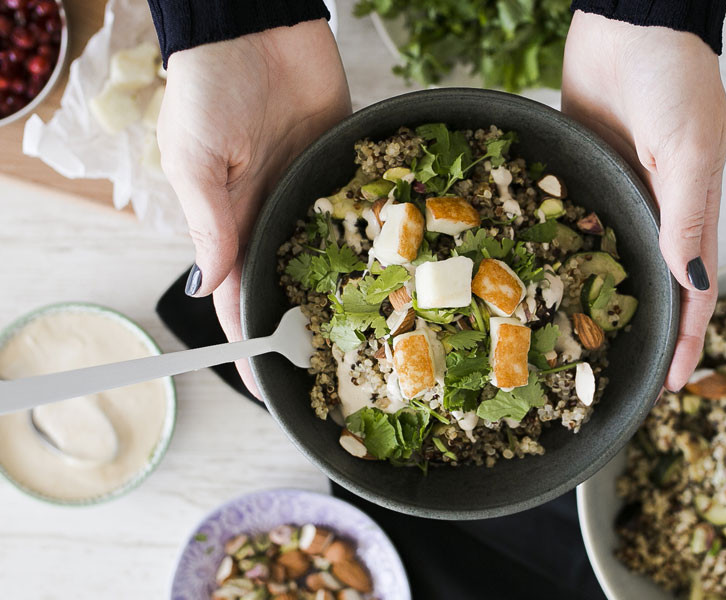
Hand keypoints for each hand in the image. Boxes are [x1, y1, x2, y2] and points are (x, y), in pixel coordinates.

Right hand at [158, 19, 351, 395]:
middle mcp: (273, 213)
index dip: (251, 346)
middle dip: (309, 328)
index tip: (268, 391)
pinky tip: (405, 267)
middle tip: (340, 374)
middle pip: (292, 284)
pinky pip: (362, 207)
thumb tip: (209, 290)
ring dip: (351, 290)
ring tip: (381, 335)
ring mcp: (310, 191)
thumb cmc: (209, 87)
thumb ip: (209, 224)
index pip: (241, 299)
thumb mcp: (195, 159)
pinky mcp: (343, 164)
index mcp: (232, 221)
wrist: (255, 25)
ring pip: (332, 254)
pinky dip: (379, 235)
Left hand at [562, 11, 725, 390]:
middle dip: (635, 330)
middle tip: (610, 373)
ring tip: (564, 338)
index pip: (693, 291)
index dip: (685, 339)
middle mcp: (653, 210)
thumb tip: (690, 279)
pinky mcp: (581, 172)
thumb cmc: (673, 79)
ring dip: (591, 296)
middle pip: (648, 284)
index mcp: (690, 211)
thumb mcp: (688, 147)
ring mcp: (615, 192)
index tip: (669, 384)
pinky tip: (533, 275)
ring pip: (606, 258)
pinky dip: (556, 248)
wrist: (629, 23)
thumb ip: (687, 214)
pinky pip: (569, 218)